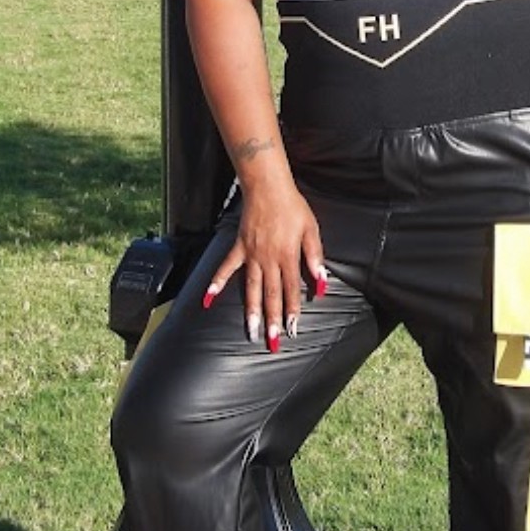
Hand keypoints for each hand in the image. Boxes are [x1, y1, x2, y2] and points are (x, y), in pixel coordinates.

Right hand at [201, 184, 325, 350]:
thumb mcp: (311, 230)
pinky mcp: (238, 247)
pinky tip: (208, 300)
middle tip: (271, 343)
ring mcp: (251, 255)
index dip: (292, 311)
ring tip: (250, 332)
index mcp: (288, 256)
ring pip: (251, 288)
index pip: (291, 290)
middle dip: (272, 320)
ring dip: (251, 311)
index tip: (292, 330)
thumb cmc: (293, 208)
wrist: (268, 187)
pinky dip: (216, 283)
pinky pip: (225, 268)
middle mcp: (268, 260)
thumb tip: (322, 282)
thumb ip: (315, 257)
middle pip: (271, 295)